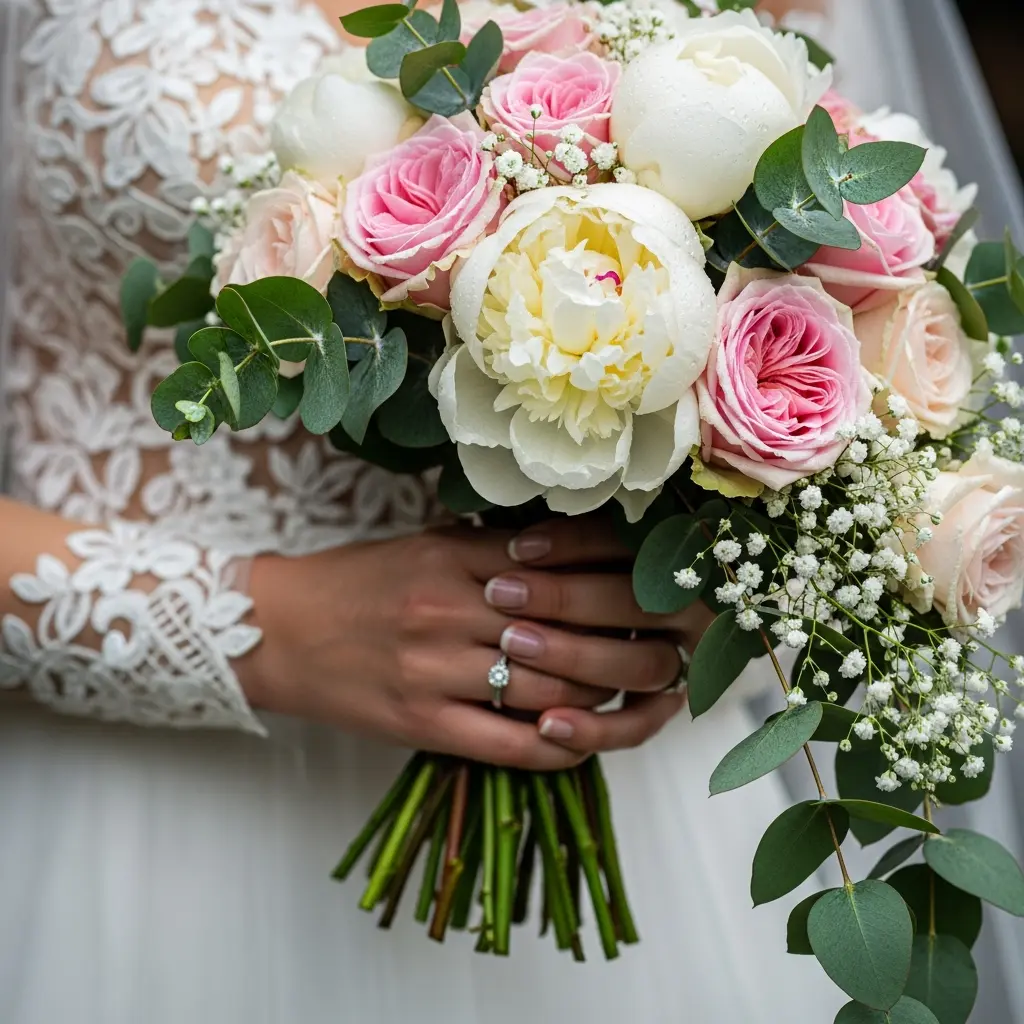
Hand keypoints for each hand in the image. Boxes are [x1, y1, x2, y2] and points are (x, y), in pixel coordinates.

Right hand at [241, 519, 710, 768]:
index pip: (563, 562)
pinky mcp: (420, 724)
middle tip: (681, 646)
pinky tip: (587, 740)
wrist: (277, 629)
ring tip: (654, 693)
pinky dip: (558, 748)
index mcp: (455, 556)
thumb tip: (574, 548)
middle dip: (638, 640)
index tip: (666, 586)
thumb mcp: (425, 542)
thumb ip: (493, 544)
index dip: (626, 576)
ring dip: (613, 698)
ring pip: (550, 691)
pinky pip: (507, 745)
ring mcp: (435, 671)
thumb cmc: (358, 582)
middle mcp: (450, 609)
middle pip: (571, 630)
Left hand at [488, 518, 713, 755]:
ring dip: (575, 656)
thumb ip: (566, 537)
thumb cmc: (573, 568)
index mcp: (682, 553)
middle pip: (638, 603)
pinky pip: (639, 725)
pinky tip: (546, 724)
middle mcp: (694, 608)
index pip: (631, 543)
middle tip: (502, 594)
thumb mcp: (577, 546)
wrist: (615, 629)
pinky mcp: (665, 707)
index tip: (515, 549)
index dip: (575, 543)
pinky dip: (594, 728)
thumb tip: (515, 530)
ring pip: (642, 665)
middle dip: (565, 598)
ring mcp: (685, 660)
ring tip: (512, 644)